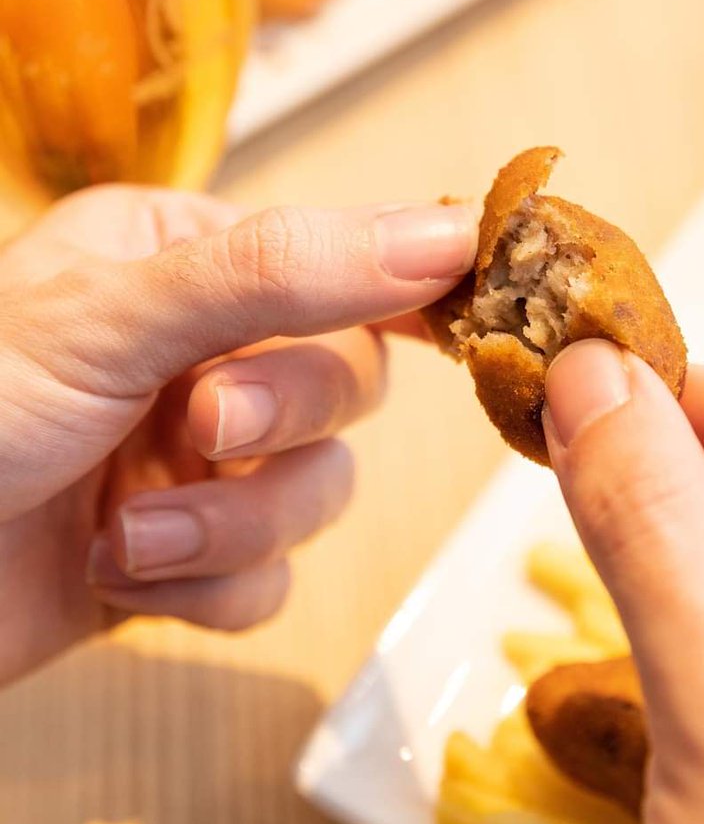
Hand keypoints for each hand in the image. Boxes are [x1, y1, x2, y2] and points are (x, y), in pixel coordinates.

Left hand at [0, 184, 475, 685]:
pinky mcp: (182, 559)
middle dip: (280, 425)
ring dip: (232, 525)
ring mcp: (193, 462)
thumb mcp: (116, 317)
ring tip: (129, 535)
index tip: (468, 309)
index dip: (408, 289)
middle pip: (344, 388)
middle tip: (200, 430)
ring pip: (315, 494)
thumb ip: (283, 272)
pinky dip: (206, 590)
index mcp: (183, 263)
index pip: (342, 263)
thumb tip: (440, 233)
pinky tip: (122, 583)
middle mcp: (198, 357)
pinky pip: (266, 580)